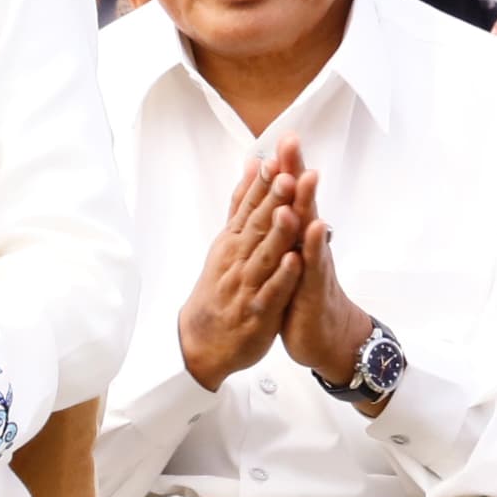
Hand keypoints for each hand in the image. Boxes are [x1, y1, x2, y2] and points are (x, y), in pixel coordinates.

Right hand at [178, 145, 307, 391]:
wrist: (201, 341)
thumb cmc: (220, 285)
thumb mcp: (228, 239)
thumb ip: (242, 202)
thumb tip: (253, 164)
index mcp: (234, 240)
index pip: (250, 205)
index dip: (264, 182)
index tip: (276, 156)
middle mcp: (238, 258)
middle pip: (258, 225)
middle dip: (273, 199)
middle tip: (287, 172)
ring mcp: (247, 285)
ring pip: (264, 256)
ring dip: (278, 233)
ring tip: (290, 210)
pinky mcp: (258, 312)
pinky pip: (272, 293)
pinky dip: (283, 277)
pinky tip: (295, 261)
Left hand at [275, 164, 382, 410]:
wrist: (326, 337)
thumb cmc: (304, 294)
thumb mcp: (291, 256)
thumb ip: (286, 225)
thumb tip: (281, 195)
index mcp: (297, 236)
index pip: (289, 196)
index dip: (284, 168)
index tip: (280, 136)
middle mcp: (309, 244)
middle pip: (302, 201)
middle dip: (296, 171)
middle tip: (292, 140)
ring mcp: (314, 264)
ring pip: (310, 228)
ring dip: (308, 202)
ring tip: (305, 175)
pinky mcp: (315, 289)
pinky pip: (314, 265)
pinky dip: (313, 246)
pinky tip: (315, 228)